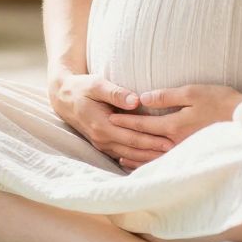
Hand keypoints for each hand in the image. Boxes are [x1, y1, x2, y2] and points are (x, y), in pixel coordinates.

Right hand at [48, 71, 174, 167]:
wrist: (64, 98)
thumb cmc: (82, 88)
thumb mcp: (97, 84)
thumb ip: (116, 93)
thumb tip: (135, 101)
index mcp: (101, 125)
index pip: (132, 137)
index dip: (151, 140)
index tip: (170, 141)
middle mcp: (102, 139)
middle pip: (133, 150)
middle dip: (154, 152)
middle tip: (176, 152)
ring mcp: (102, 144)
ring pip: (129, 156)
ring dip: (147, 157)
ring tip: (168, 157)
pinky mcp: (103, 144)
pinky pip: (123, 155)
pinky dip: (138, 157)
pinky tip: (151, 158)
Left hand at [106, 84, 241, 170]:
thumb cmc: (220, 100)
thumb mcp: (192, 92)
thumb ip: (167, 96)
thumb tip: (143, 99)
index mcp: (175, 125)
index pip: (143, 124)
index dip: (125, 121)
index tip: (109, 118)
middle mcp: (176, 142)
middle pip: (144, 143)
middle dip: (125, 139)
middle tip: (106, 137)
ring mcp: (184, 151)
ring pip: (154, 157)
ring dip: (135, 157)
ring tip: (119, 157)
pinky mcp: (191, 155)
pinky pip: (166, 163)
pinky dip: (152, 164)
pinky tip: (144, 164)